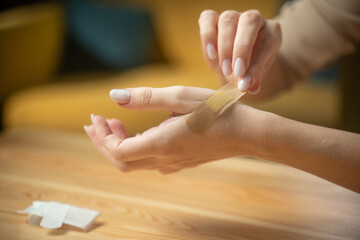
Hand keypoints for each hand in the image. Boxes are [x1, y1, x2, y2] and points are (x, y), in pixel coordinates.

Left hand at [84, 86, 263, 173]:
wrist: (248, 133)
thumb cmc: (217, 112)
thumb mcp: (181, 97)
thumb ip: (145, 98)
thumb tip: (114, 96)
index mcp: (161, 144)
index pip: (117, 151)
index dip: (102, 137)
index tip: (97, 116)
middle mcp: (164, 160)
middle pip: (121, 161)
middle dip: (103, 143)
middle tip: (96, 123)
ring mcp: (173, 164)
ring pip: (134, 163)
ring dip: (118, 145)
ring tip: (114, 124)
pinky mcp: (181, 162)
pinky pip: (149, 161)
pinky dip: (135, 148)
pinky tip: (139, 133)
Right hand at [199, 9, 280, 92]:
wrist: (237, 65)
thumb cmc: (249, 70)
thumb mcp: (254, 77)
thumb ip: (252, 80)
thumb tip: (247, 86)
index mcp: (270, 33)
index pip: (266, 42)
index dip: (255, 63)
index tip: (245, 82)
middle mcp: (253, 20)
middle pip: (249, 21)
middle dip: (240, 49)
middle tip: (233, 73)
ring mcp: (233, 17)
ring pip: (228, 19)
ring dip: (224, 46)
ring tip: (223, 69)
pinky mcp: (214, 19)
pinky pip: (208, 17)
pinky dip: (207, 35)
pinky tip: (211, 54)